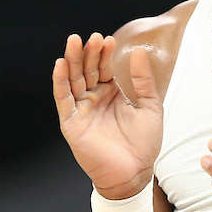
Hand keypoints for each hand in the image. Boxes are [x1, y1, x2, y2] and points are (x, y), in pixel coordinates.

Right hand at [52, 33, 161, 199]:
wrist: (134, 173)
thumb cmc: (144, 144)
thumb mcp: (150, 106)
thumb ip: (143, 80)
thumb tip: (138, 50)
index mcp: (111, 94)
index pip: (104, 67)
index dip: (104, 53)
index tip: (107, 39)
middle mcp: (94, 99)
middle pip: (86, 70)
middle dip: (87, 53)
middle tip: (91, 37)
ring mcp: (81, 110)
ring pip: (72, 80)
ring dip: (71, 61)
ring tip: (74, 41)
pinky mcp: (71, 123)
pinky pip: (63, 99)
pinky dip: (60, 82)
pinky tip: (60, 65)